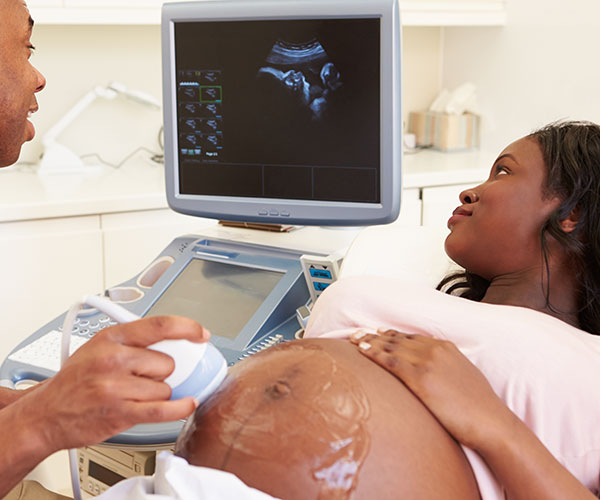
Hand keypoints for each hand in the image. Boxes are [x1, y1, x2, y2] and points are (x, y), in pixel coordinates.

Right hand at [13, 316, 208, 453]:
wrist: (46, 413)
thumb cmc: (75, 380)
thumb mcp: (97, 347)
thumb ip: (132, 341)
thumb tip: (171, 339)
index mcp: (111, 337)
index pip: (159, 325)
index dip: (187, 328)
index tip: (200, 334)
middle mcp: (113, 358)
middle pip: (167, 362)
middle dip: (163, 372)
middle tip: (143, 378)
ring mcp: (116, 386)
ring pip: (165, 387)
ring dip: (158, 394)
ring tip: (134, 395)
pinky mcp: (119, 412)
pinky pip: (162, 409)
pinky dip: (180, 408)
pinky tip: (186, 404)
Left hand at [350, 329, 508, 448]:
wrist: (490, 421)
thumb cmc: (479, 407)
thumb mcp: (463, 377)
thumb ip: (446, 368)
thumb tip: (435, 375)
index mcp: (446, 347)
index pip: (411, 337)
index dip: (391, 335)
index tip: (377, 332)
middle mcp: (435, 349)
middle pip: (397, 339)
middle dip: (375, 335)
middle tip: (357, 333)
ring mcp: (427, 362)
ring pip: (390, 347)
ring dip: (369, 342)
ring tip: (353, 340)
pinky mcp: (420, 377)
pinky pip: (390, 362)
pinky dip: (374, 354)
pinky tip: (362, 351)